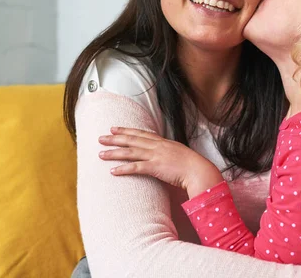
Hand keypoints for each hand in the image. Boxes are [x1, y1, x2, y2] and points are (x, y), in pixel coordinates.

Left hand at [98, 127, 223, 196]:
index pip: (141, 133)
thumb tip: (163, 157)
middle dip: (115, 138)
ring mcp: (156, 156)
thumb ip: (169, 154)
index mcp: (163, 142)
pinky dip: (123, 169)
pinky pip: (136, 168)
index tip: (115, 128)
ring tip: (101, 154)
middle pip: (132, 140)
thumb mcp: (179, 155)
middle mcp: (158, 146)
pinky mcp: (156, 167)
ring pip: (130, 152)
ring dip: (114, 153)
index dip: (127, 130)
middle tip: (101, 137)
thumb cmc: (192, 166)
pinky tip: (113, 171)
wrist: (199, 171)